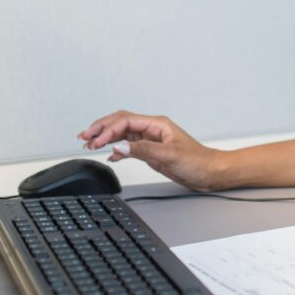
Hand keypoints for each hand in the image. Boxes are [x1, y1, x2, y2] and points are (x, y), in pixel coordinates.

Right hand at [77, 111, 224, 191]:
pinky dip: (117, 149)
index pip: (125, 121)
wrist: (210, 172)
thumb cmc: (198, 161)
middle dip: (101, 128)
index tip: (96, 141)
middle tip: (84, 137)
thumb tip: (120, 147)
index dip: (108, 130)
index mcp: (157, 124)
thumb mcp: (170, 155)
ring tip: (90, 144)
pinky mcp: (151, 151)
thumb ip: (144, 150)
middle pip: (120, 123)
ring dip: (106, 137)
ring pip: (122, 134)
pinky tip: (110, 154)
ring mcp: (151, 139)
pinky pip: (129, 146)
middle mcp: (152, 129)